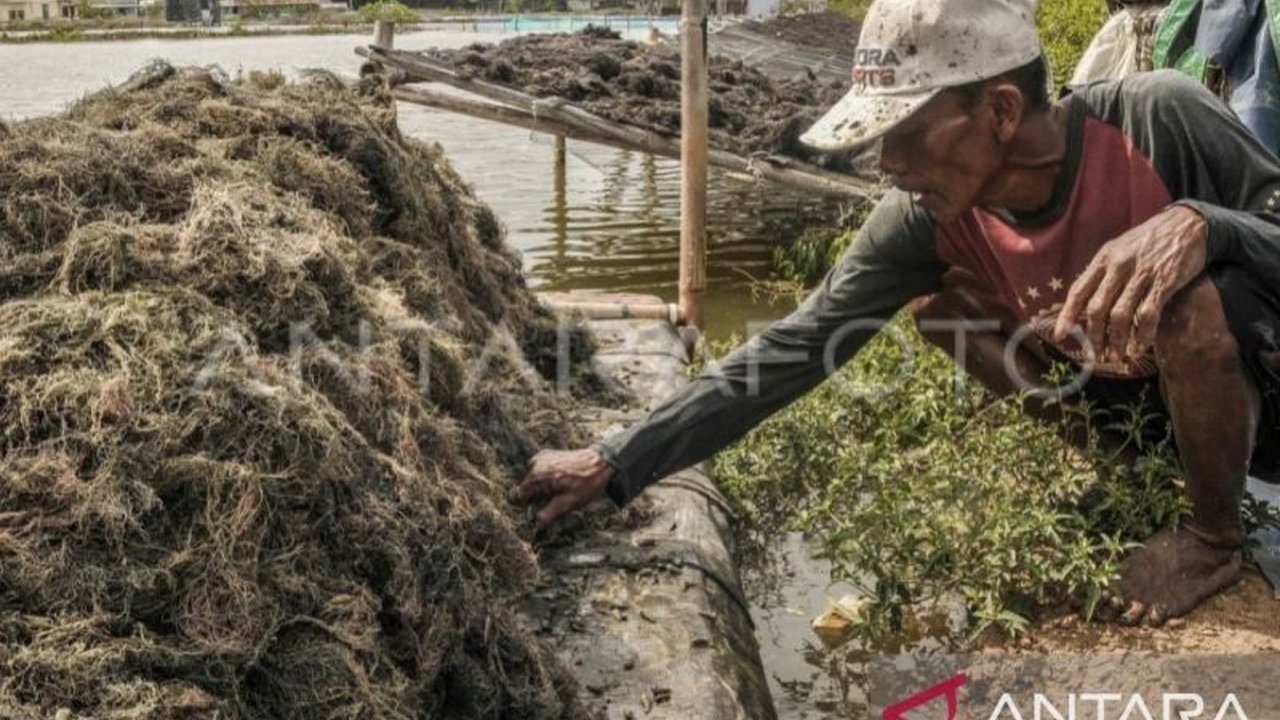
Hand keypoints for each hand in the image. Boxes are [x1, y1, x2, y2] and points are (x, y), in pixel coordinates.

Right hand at [513, 448, 614, 524]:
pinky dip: (544, 476)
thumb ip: (552, 511)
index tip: (531, 511)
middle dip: (534, 494)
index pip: (522, 493)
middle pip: (527, 484)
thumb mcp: (571, 501)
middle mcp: (538, 464)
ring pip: (533, 476)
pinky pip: (539, 468)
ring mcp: (543, 457)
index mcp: (540, 476)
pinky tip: (557, 482)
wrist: (602, 462)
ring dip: (539, 485)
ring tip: (555, 492)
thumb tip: (539, 520)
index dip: (526, 503)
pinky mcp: (549, 454)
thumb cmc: (588, 482)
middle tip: (550, 502)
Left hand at [1052, 206, 1208, 362]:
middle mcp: (1119, 266)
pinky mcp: (1164, 282)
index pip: (1078, 291)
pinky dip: (1142, 336)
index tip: (1059, 335)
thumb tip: (1086, 301)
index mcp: (1104, 258)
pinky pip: (1148, 315)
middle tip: (1096, 355)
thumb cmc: (1151, 239)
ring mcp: (1141, 274)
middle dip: (1094, 336)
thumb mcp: (1120, 248)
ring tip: (1116, 357)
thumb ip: (1104, 272)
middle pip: (1097, 308)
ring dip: (1116, 341)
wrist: (1189, 223)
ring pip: (1120, 315)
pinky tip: (1139, 348)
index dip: (1067, 316)